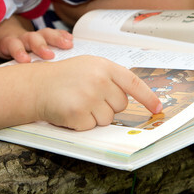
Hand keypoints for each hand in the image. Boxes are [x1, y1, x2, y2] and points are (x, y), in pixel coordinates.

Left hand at [0, 15, 73, 68]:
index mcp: (7, 40)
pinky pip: (53, 34)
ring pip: (45, 34)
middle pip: (32, 38)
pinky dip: (62, 36)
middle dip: (41, 45)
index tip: (25, 60)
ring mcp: (34, 35)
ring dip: (57, 39)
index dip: (18, 51)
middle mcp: (22, 37)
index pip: (12, 44)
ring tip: (68, 44)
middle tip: (50, 55)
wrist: (1, 25)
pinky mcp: (42, 36)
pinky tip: (72, 40)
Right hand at [33, 56, 161, 130]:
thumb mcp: (89, 67)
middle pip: (120, 105)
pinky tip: (70, 111)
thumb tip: (133, 96)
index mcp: (104, 66)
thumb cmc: (64, 77)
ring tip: (77, 102)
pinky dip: (81, 123)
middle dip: (108, 106)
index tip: (157, 107)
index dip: (147, 96)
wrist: (36, 86)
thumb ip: (111, 77)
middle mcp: (99, 80)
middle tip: (89, 97)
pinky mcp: (78, 114)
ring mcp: (89, 97)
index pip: (133, 82)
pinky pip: (91, 127)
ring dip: (94, 116)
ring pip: (107, 119)